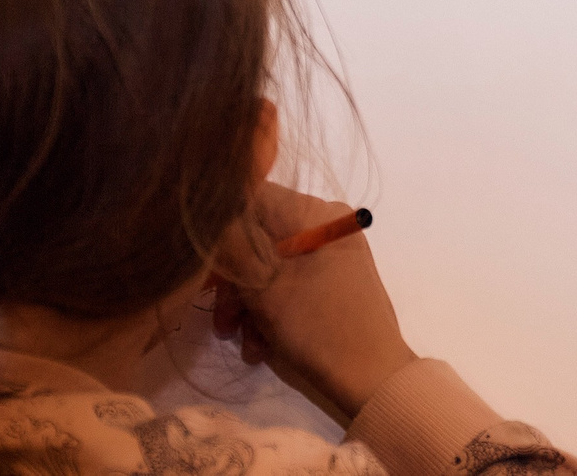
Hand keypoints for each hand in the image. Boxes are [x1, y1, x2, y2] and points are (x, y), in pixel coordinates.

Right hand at [214, 185, 415, 416]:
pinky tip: (259, 346)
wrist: (373, 379)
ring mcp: (331, 255)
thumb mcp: (264, 286)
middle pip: (259, 238)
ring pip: (270, 266)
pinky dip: (270, 312)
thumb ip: (232, 247)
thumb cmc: (319, 326)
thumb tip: (207, 219)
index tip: (204, 264)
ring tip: (241, 340)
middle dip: (234, 281)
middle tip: (222, 320)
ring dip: (248, 304)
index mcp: (315, 213)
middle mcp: (325, 225)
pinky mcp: (332, 283)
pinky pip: (289, 285)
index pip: (253, 197)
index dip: (221, 228)